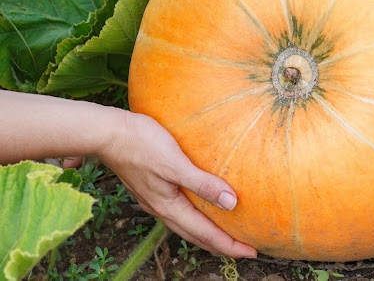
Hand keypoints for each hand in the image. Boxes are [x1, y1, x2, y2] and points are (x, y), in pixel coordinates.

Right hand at [98, 111, 256, 258]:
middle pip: (197, 235)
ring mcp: (155, 199)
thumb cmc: (142, 143)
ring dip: (207, 234)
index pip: (206, 234)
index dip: (230, 245)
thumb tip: (231, 203)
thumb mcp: (175, 163)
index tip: (252, 252)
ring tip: (226, 235)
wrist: (108, 133)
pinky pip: (179, 212)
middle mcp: (162, 208)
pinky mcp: (152, 188)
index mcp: (169, 206)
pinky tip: (200, 208)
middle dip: (221, 245)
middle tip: (245, 250)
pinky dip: (195, 218)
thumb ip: (203, 184)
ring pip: (187, 225)